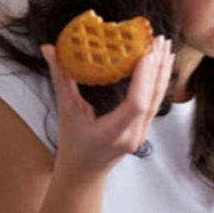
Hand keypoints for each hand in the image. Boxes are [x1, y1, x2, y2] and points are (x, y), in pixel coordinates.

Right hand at [40, 36, 173, 177]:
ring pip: (157, 98)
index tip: (144, 54)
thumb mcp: (65, 111)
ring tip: (164, 44)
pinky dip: (159, 80)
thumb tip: (49, 49)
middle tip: (158, 39)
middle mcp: (133, 134)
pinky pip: (155, 102)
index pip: (136, 104)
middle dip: (157, 66)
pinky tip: (162, 63)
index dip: (143, 78)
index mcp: (113, 133)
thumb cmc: (73, 146)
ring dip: (162, 70)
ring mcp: (141, 132)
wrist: (84, 173)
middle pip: (152, 97)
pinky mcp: (144, 128)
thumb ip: (60, 79)